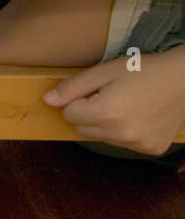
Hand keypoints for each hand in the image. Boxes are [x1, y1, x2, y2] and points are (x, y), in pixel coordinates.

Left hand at [44, 48, 184, 155]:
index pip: (69, 114)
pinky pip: (123, 143)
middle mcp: (122, 134)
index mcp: (107, 113)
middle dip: (87, 112)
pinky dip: (124, 131)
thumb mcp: (103, 71)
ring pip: (101, 137)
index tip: (94, 90)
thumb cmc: (142, 70)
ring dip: (105, 124)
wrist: (182, 79)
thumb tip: (47, 101)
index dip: (76, 100)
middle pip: (82, 128)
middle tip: (108, 95)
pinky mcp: (151, 148)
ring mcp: (138, 144)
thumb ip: (72, 87)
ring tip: (125, 104)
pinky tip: (137, 115)